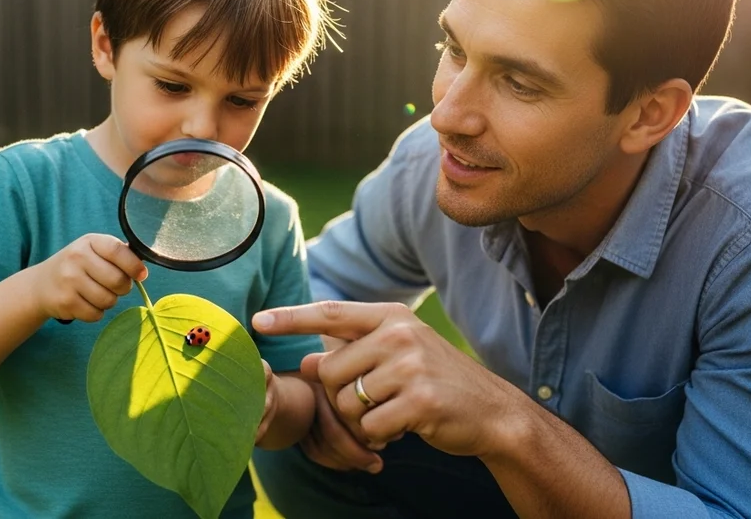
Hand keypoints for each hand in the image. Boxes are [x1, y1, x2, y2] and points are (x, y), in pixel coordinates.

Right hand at [33, 233, 147, 322]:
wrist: (41, 284)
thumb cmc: (78, 266)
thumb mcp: (94, 251)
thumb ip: (118, 255)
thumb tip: (142, 268)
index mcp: (89, 242)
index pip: (118, 251)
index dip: (134, 265)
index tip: (141, 275)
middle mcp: (77, 257)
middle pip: (118, 280)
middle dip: (122, 288)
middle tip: (115, 286)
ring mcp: (69, 280)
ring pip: (109, 300)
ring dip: (109, 301)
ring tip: (97, 293)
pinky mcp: (65, 301)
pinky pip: (96, 314)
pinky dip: (96, 313)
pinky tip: (85, 303)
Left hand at [253, 301, 512, 458]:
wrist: (492, 411)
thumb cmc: (436, 383)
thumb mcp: (398, 356)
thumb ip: (355, 353)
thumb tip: (307, 360)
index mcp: (392, 317)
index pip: (331, 313)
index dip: (291, 318)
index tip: (258, 321)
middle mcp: (400, 334)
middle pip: (331, 371)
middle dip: (342, 398)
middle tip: (374, 404)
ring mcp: (411, 366)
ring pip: (346, 403)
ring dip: (361, 420)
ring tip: (393, 414)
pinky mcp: (419, 401)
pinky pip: (369, 427)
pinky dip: (380, 436)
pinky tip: (404, 428)